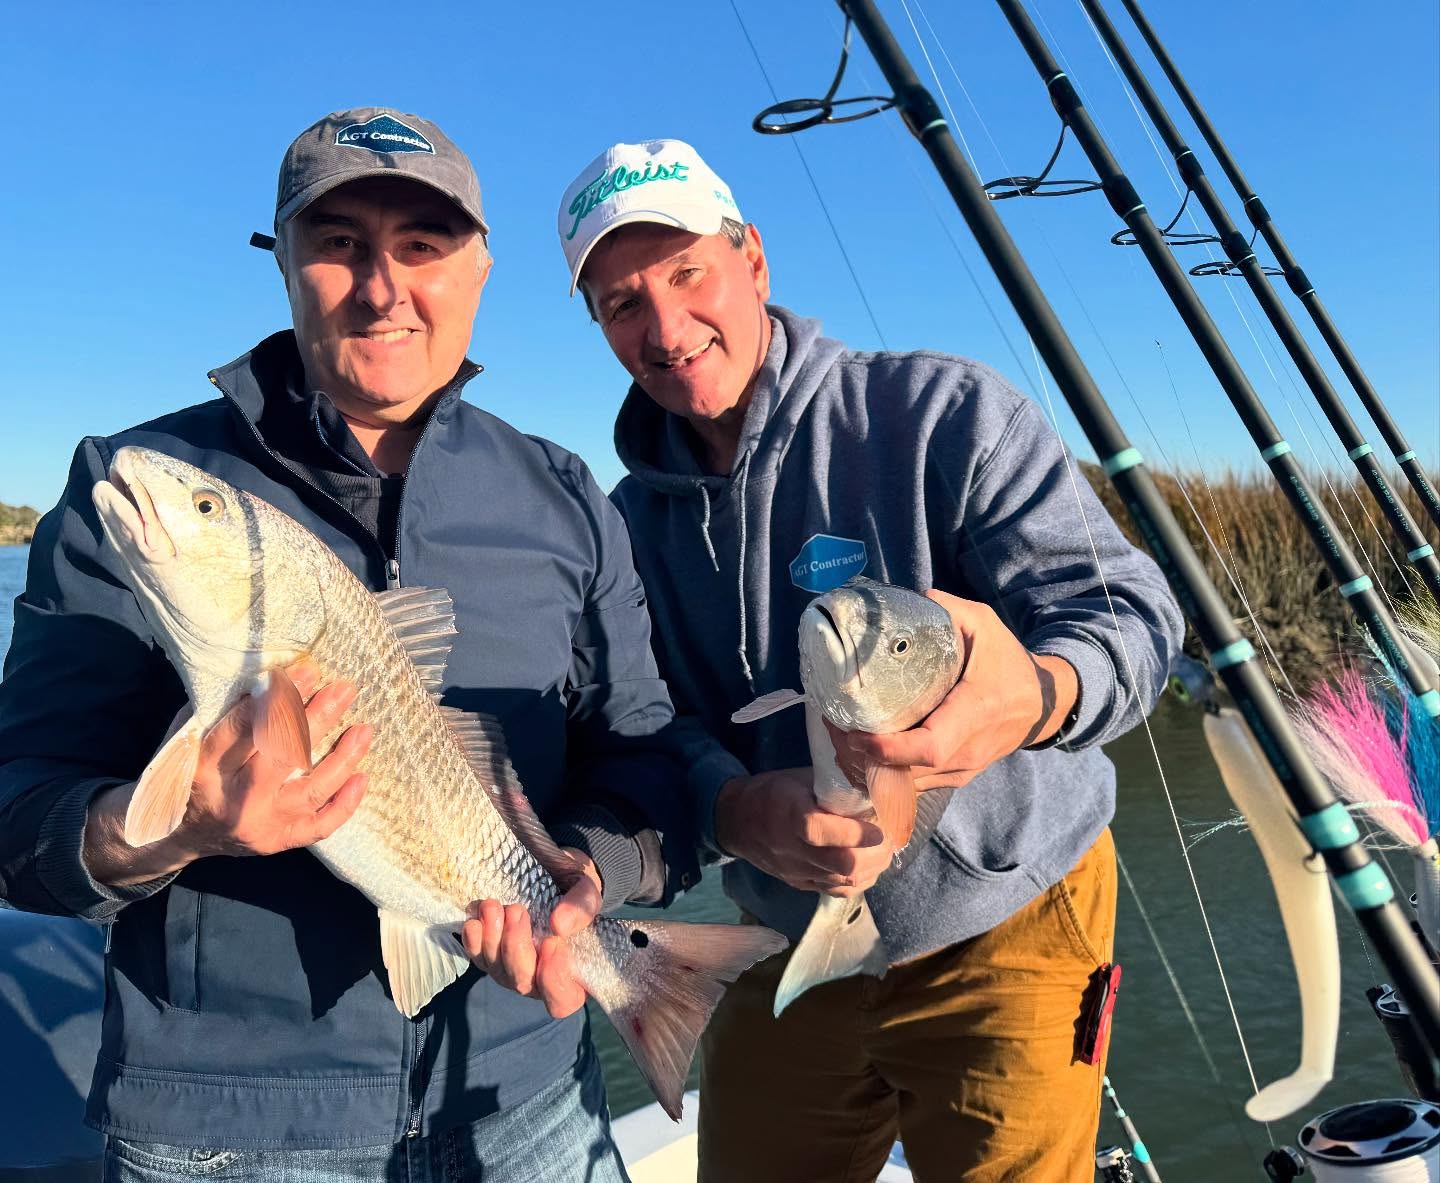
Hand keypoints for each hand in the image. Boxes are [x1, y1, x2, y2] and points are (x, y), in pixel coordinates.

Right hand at [83, 662, 371, 885]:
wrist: (178, 835)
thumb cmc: (189, 772)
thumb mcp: (190, 737)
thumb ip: (225, 711)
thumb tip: (272, 677)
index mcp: (205, 768)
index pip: (246, 728)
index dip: (280, 700)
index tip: (307, 672)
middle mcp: (233, 800)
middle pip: (283, 756)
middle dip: (318, 719)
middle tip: (344, 689)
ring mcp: (260, 825)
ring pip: (310, 790)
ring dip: (342, 758)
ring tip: (364, 729)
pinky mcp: (278, 842)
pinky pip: (319, 826)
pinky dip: (344, 803)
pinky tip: (363, 777)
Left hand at [461, 851, 601, 1019]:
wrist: (549, 872)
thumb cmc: (573, 887)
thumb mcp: (586, 888)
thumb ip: (582, 906)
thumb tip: (559, 927)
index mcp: (575, 972)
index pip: (563, 999)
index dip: (554, 981)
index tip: (551, 944)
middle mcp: (540, 978)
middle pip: (523, 984)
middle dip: (516, 948)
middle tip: (517, 911)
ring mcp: (513, 968)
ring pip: (497, 972)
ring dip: (493, 940)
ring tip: (494, 907)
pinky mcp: (490, 954)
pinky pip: (478, 958)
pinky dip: (474, 941)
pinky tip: (475, 921)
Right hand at [714, 768, 889, 897]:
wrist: (738, 820)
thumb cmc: (774, 791)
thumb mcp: (801, 778)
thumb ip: (834, 786)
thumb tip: (874, 786)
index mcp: (788, 814)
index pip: (820, 832)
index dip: (854, 833)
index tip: (878, 828)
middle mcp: (790, 848)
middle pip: (838, 865)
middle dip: (873, 855)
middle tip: (890, 839)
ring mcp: (795, 871)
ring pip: (842, 882)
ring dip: (870, 869)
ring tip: (884, 852)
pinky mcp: (799, 884)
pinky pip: (835, 890)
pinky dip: (858, 881)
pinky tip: (869, 866)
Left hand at [827, 591, 1077, 790]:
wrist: (1043, 704)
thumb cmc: (1010, 663)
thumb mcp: (986, 626)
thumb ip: (948, 610)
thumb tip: (910, 598)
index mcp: (973, 714)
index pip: (928, 747)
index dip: (888, 748)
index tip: (854, 732)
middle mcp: (966, 751)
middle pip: (907, 771)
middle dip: (862, 756)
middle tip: (831, 727)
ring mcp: (961, 771)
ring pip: (907, 784)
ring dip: (868, 767)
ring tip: (838, 736)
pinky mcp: (955, 778)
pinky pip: (914, 785)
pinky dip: (884, 772)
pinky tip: (861, 750)